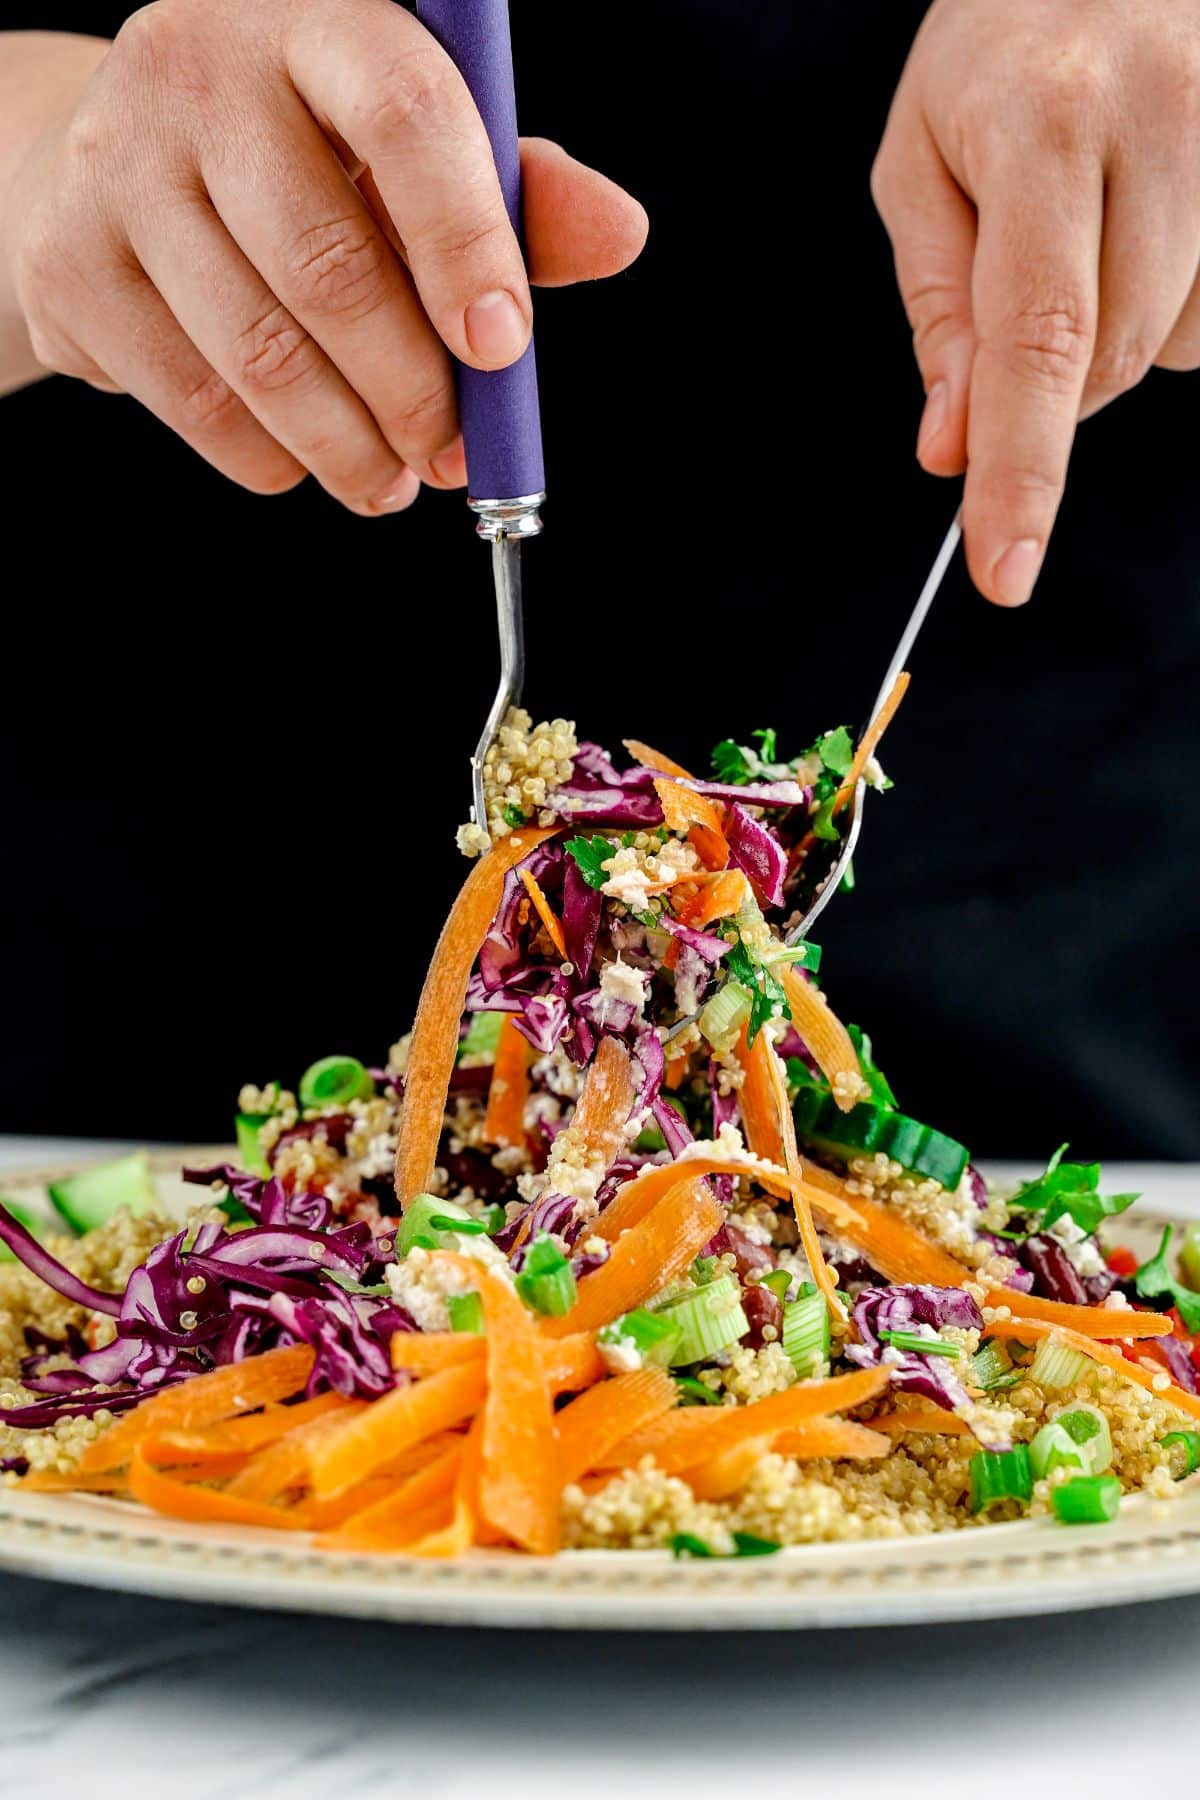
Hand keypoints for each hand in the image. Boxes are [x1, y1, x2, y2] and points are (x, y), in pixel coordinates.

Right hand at [0, 7, 646, 512]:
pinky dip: (270, 458)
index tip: (503, 349)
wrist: (111, 172)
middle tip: (452, 455)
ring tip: (389, 480)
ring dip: (349, 447)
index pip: (404, 117)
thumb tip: (622, 232)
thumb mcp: (413, 162)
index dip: (467, 243)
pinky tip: (301, 460)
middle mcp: (200, 71)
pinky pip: (196, 401)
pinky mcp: (68, 264)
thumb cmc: (299, 168)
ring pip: (262, 355)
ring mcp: (118, 165)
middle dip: (413, 392)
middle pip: (330, 265)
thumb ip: (514, 198)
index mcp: (313, 23)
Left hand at [871, 0, 1199, 603]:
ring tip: (1106, 216)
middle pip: (1115, 358)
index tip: (1004, 571)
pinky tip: (1160, 218)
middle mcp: (1166, 116)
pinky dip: (1184, 297)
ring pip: (1184, 342)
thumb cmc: (1005, 42)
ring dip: (1132, 325)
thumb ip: (940, 309)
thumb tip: (950, 451)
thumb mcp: (924, 157)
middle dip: (1058, 377)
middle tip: (1033, 279)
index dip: (1023, 470)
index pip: (1037, 338)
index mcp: (1046, 120)